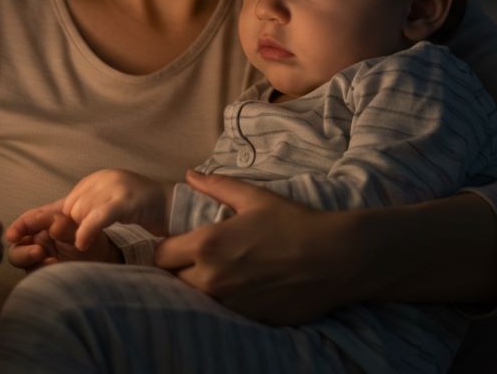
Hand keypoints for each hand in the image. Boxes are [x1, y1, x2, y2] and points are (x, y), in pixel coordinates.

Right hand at [5, 203, 120, 268]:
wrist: (103, 261)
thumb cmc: (90, 239)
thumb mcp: (79, 228)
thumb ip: (65, 226)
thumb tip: (53, 226)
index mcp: (45, 222)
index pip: (26, 222)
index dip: (18, 227)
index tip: (13, 235)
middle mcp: (38, 240)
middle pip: (17, 246)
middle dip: (23, 251)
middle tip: (39, 251)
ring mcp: (39, 257)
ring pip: (22, 262)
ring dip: (30, 262)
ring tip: (52, 262)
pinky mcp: (43, 272)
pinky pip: (34, 273)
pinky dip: (42, 271)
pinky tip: (56, 268)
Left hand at [59, 168, 172, 249]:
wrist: (171, 205)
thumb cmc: (138, 209)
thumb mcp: (107, 205)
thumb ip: (82, 211)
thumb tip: (48, 222)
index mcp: (96, 179)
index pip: (65, 203)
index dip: (55, 221)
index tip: (39, 235)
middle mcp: (103, 178)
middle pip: (72, 209)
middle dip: (73, 228)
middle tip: (81, 242)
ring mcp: (115, 186)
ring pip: (81, 212)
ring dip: (82, 231)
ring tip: (89, 243)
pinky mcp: (126, 199)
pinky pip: (99, 216)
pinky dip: (88, 230)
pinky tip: (82, 244)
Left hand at [154, 170, 364, 324]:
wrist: (335, 258)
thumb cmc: (294, 223)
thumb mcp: (255, 198)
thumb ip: (217, 186)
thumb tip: (192, 175)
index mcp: (207, 245)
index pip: (161, 254)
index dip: (168, 247)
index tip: (181, 243)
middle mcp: (211, 279)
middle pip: (173, 280)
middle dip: (181, 268)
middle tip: (201, 258)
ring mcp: (229, 304)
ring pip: (196, 299)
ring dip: (201, 287)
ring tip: (224, 272)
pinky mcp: (247, 320)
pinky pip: (223, 313)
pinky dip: (226, 301)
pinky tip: (245, 288)